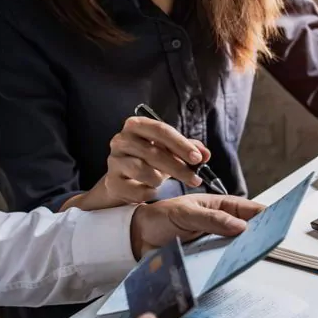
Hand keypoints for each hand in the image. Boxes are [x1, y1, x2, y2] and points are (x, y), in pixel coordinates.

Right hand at [63, 117, 211, 210]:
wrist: (123, 180)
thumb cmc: (149, 160)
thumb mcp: (169, 150)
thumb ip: (188, 149)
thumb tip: (205, 154)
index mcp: (136, 125)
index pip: (161, 130)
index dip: (181, 144)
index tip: (197, 159)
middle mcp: (121, 140)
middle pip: (153, 152)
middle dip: (178, 168)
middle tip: (196, 179)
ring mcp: (114, 161)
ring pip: (143, 171)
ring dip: (160, 179)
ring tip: (164, 182)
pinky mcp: (111, 181)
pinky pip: (136, 190)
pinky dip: (148, 192)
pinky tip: (151, 191)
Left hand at [130, 194, 264, 257]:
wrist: (137, 238)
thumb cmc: (160, 218)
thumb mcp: (185, 214)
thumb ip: (211, 219)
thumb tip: (241, 227)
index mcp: (219, 207)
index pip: (248, 209)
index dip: (264, 213)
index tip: (279, 220)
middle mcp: (220, 225)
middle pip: (247, 231)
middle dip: (259, 235)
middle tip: (270, 242)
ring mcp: (214, 243)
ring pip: (236, 248)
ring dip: (243, 252)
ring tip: (253, 257)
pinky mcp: (206, 260)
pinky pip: (221, 262)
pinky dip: (228, 265)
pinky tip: (232, 269)